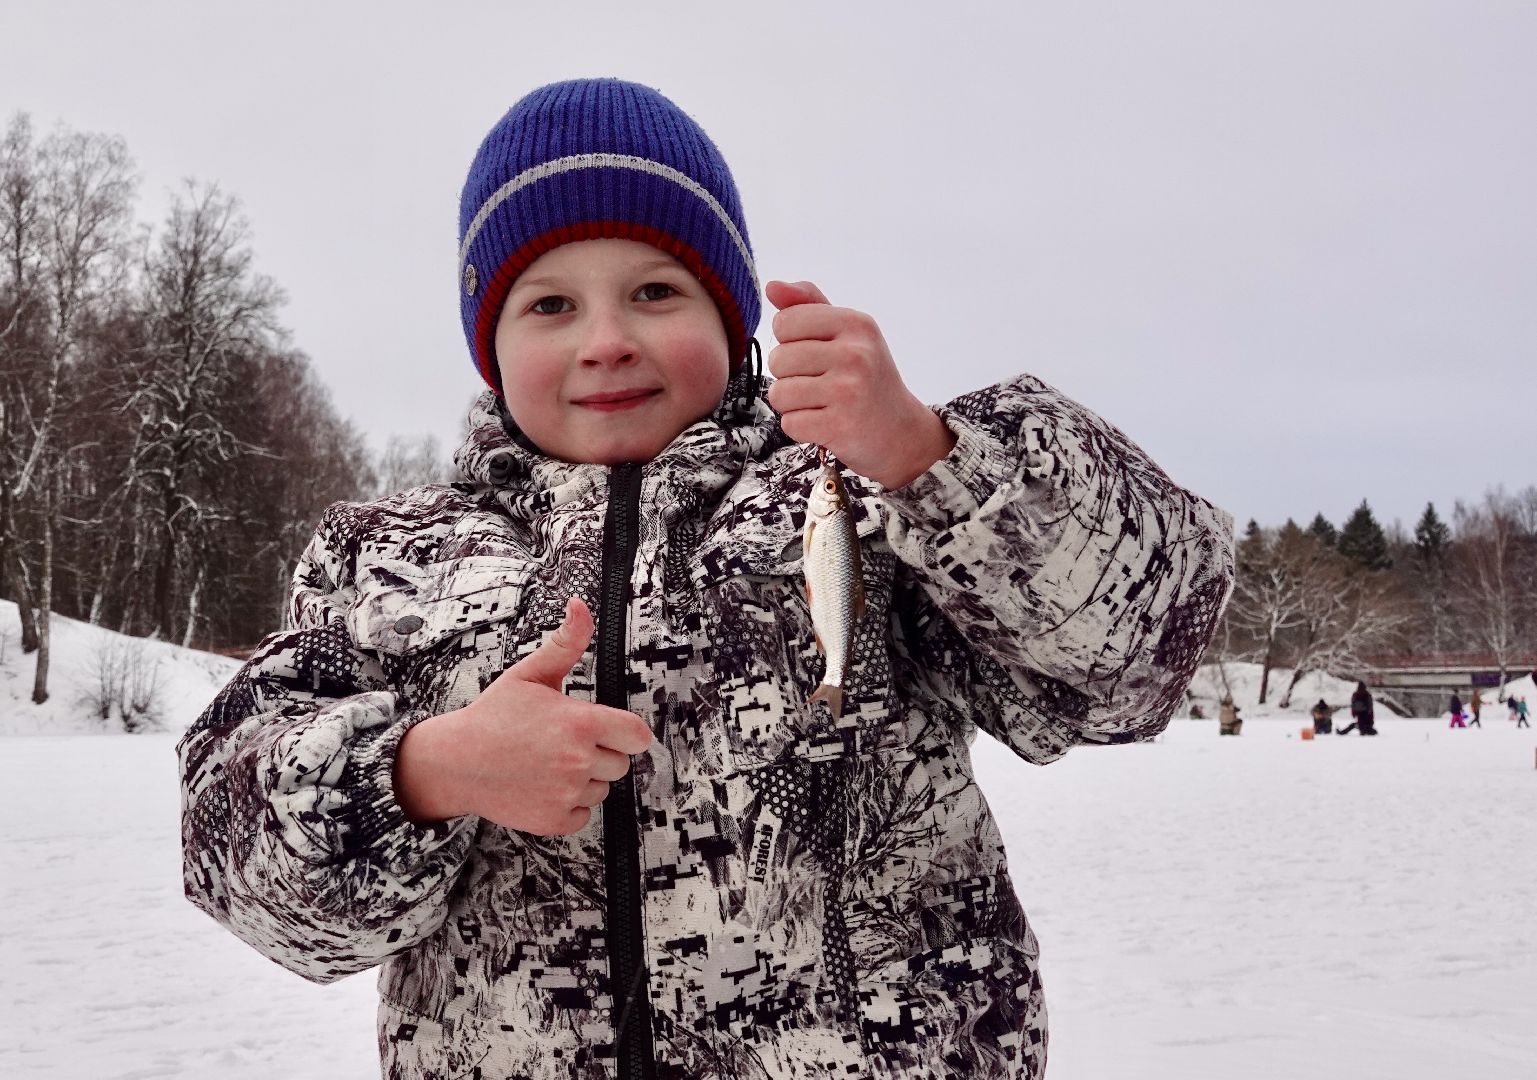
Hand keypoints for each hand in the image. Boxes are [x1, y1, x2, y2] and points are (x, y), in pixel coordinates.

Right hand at [394, 597, 652, 835]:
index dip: (624, 732)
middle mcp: (579, 760)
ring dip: (583, 780)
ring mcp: (567, 793)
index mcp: (580, 723)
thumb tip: (580, 607)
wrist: (454, 762)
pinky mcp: (555, 820)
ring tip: (549, 763)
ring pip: (601, 788)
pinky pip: (582, 814)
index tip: (608, 730)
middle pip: (620, 763)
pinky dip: (568, 805)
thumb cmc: (493, 717)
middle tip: (563, 743)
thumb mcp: (530, 674)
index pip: (637, 736)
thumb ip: (566, 642)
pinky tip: (543, 785)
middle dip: (600, 753)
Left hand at [764, 279, 955, 488]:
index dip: (789, 342)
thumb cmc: (866, 377)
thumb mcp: (848, 333)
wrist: (901, 431)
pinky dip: (801, 427)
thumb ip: (809, 306)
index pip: (785, 322)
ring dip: (793, 404)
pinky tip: (825, 423)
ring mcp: (849, 391)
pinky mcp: (840, 425)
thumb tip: (772, 286)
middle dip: (790, 376)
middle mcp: (855, 353)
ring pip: (779, 394)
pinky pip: (790, 423)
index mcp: (856, 323)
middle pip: (779, 359)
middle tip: (821, 384)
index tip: (815, 354)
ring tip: (822, 404)